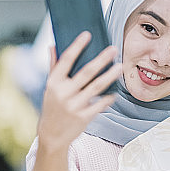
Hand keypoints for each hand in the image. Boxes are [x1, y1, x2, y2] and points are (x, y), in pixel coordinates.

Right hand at [37, 31, 121, 151]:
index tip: (87, 35)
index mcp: (53, 83)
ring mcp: (74, 105)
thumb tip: (53, 46)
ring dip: (110, 76)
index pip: (66, 60)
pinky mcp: (84, 117)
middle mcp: (63, 93)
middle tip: (113, 49)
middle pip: (86, 72)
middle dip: (102, 59)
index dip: (77, 46)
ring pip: (97, 87)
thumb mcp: (49, 88)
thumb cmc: (52, 108)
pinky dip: (108, 97)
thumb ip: (53, 67)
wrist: (52, 136)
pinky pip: (100, 104)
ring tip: (119, 67)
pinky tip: (115, 91)